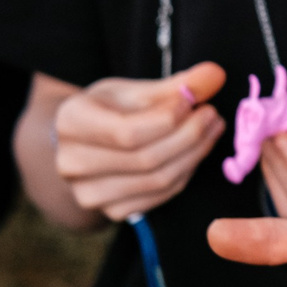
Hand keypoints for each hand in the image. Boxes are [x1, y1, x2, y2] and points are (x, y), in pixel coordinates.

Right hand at [52, 61, 226, 219]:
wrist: (88, 143)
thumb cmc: (111, 109)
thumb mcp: (135, 90)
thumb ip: (175, 85)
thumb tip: (215, 74)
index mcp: (71, 122)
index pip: (128, 131)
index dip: (169, 119)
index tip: (195, 101)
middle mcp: (72, 163)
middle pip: (145, 158)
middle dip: (190, 136)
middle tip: (212, 115)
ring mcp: (89, 193)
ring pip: (158, 181)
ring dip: (195, 154)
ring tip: (211, 129)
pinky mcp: (111, 212)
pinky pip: (162, 196)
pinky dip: (186, 173)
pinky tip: (194, 152)